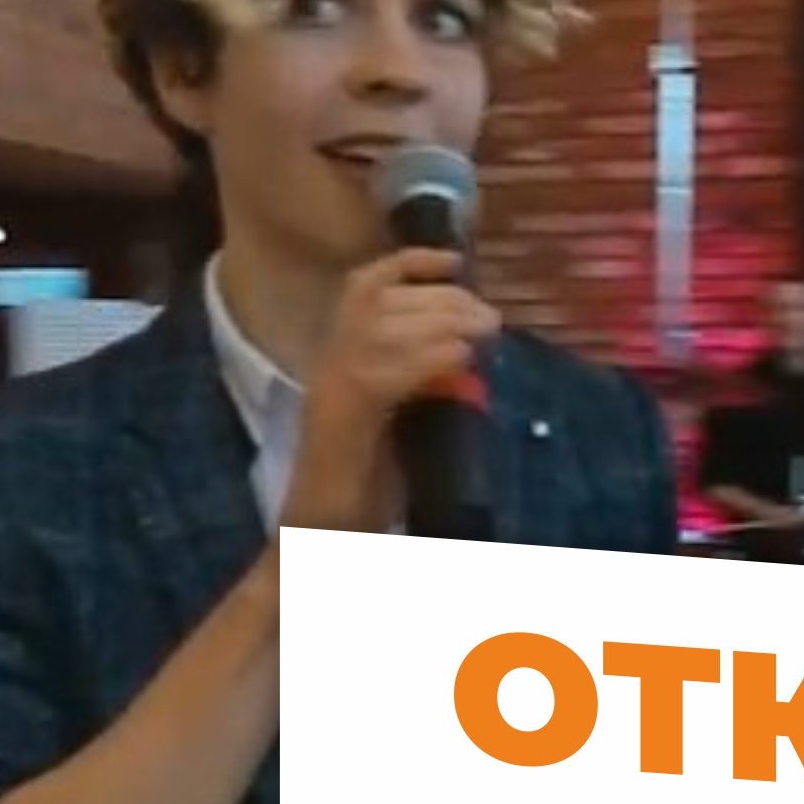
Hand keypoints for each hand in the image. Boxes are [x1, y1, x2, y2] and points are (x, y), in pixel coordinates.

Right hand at [279, 248, 500, 533]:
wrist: (314, 544)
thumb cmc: (358, 492)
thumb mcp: (395, 424)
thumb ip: (418, 386)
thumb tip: (463, 354)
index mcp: (338, 362)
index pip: (364, 288)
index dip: (408, 264)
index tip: (455, 260)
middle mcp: (327, 366)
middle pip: (380, 302)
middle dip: (441, 299)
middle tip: (490, 316)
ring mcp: (329, 392)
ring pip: (381, 330)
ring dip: (440, 322)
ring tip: (483, 332)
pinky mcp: (339, 422)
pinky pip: (382, 374)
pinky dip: (425, 358)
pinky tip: (459, 359)